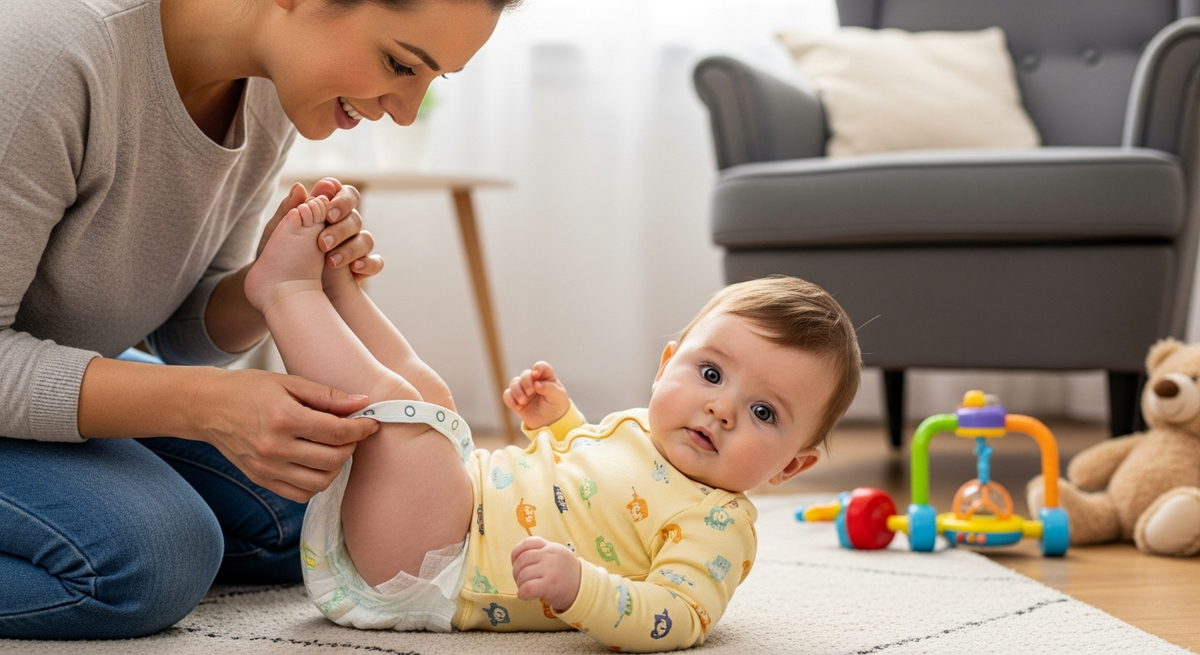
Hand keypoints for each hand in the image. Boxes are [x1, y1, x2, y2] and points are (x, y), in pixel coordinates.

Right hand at [188, 367, 380, 501]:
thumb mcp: (289, 382)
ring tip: (334, 448)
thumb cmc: (249, 389)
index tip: (371, 423)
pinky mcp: (261, 479)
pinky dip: (317, 482)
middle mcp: (274, 448)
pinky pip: (300, 494)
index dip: (361, 429)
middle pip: (332, 460)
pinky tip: (317, 463)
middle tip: (351, 433)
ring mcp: (266, 468)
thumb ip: (327, 395)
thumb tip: (362, 403)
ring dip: (337, 466)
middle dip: (351, 446)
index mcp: (283, 418)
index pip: (336, 432)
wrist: (208, 407)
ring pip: (320, 482)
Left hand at [258, 179, 383, 282]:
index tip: (327, 212)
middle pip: (356, 217)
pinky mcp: (362, 268)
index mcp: (327, 212)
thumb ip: (289, 210)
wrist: (283, 290)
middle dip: (341, 228)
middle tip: (322, 242)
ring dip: (350, 249)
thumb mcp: (278, 233)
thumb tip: (301, 187)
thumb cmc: (279, 257)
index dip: (342, 199)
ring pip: (367, 239)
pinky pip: (376, 263)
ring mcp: (355, 247)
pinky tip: (353, 269)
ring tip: (329, 262)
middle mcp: (344, 227)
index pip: (344, 194)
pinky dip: (367, 264)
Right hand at [502, 361, 569, 428]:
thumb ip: (549, 389)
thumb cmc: (556, 404)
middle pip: (525, 374)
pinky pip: (507, 395)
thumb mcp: (558, 397)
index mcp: (546, 377)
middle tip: (530, 393)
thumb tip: (536, 384)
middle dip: (526, 382)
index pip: (541, 367)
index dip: (538, 368)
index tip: (536, 375)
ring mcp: (523, 389)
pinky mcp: (515, 399)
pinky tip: (518, 407)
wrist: (550, 421)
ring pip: (514, 383)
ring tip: (523, 402)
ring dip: (517, 391)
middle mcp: (533, 380)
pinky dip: (510, 400)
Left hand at [511, 536, 580, 612]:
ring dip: (520, 584)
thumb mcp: (558, 557)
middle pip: (522, 560)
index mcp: (551, 547)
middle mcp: (550, 555)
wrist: (584, 591)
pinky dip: (522, 593)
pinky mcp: (549, 585)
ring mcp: (550, 569)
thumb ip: (542, 553)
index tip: (515, 563)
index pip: (528, 543)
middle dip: (516, 572)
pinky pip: (527, 588)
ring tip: (525, 589)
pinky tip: (525, 596)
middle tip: (520, 581)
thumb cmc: (567, 575)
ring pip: (522, 575)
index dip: (516, 553)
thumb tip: (518, 558)